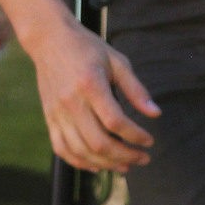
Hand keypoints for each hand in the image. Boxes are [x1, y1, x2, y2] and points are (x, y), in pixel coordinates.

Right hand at [31, 16, 160, 173]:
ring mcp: (57, 113)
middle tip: (142, 158)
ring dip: (106, 163)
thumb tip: (155, 113)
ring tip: (125, 165)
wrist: (50, 39)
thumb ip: (135, 88)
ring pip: (81, 151)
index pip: (115, 121)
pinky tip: (97, 165)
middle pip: (98, 142)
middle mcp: (72, 102)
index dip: (135, 135)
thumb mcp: (116, 60)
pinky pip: (62, 149)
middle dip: (124, 155)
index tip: (149, 140)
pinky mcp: (49, 118)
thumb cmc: (87, 47)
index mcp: (90, 84)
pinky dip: (80, 162)